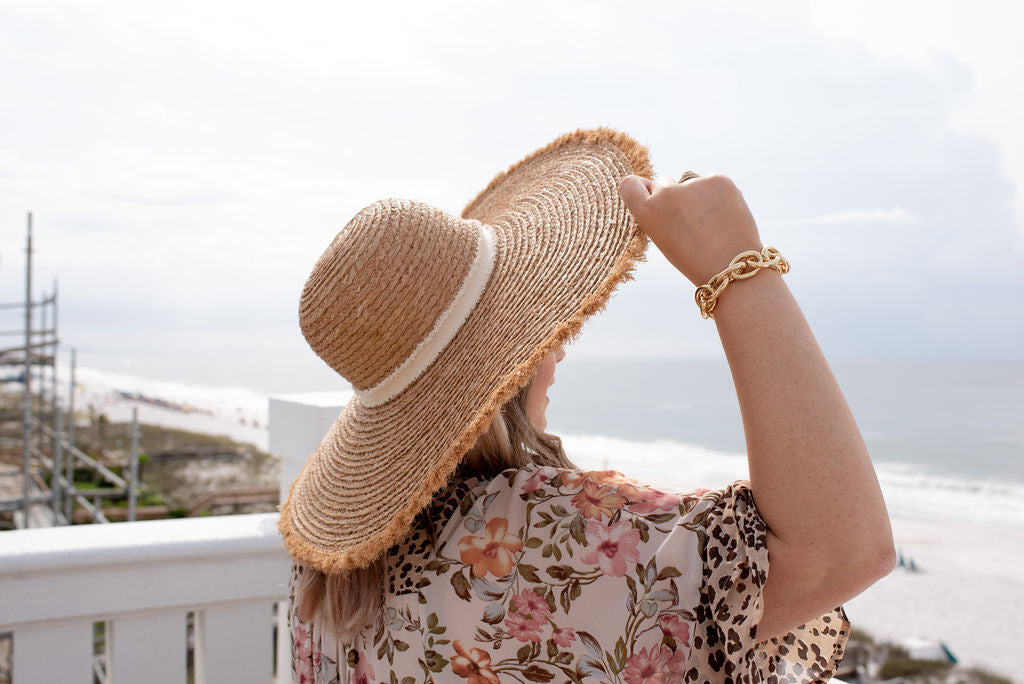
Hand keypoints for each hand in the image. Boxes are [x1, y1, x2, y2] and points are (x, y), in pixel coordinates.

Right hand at [618, 173, 763, 287]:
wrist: (732, 267)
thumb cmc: (695, 259)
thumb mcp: (663, 238)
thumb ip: (657, 212)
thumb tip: (659, 186)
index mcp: (647, 211)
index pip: (629, 185)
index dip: (641, 189)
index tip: (650, 196)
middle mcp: (666, 193)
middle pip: (662, 182)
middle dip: (672, 196)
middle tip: (688, 221)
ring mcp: (692, 184)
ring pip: (690, 183)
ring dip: (697, 196)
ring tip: (710, 224)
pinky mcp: (717, 179)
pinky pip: (712, 183)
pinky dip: (717, 195)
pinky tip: (723, 216)